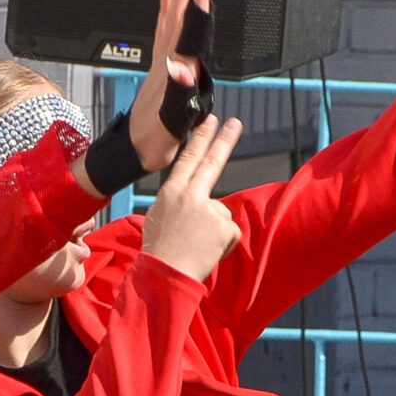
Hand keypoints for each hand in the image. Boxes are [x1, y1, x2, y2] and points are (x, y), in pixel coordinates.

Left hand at [124, 0, 209, 173]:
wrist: (131, 151)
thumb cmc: (154, 141)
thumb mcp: (170, 124)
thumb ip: (178, 94)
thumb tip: (181, 67)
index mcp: (178, 70)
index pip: (192, 24)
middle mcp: (171, 60)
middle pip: (183, 13)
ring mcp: (163, 61)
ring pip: (173, 15)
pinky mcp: (159, 66)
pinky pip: (161, 28)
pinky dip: (164, 5)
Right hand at [140, 117, 244, 281]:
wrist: (164, 274)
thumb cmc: (160, 251)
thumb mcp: (160, 217)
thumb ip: (180, 204)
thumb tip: (198, 204)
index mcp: (171, 192)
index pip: (189, 158)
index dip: (201, 138)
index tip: (210, 120)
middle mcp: (190, 195)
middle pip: (211, 162)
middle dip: (224, 140)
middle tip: (235, 122)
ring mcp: (209, 209)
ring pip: (221, 214)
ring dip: (214, 231)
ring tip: (196, 245)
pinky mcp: (223, 226)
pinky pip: (230, 233)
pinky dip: (223, 244)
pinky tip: (206, 251)